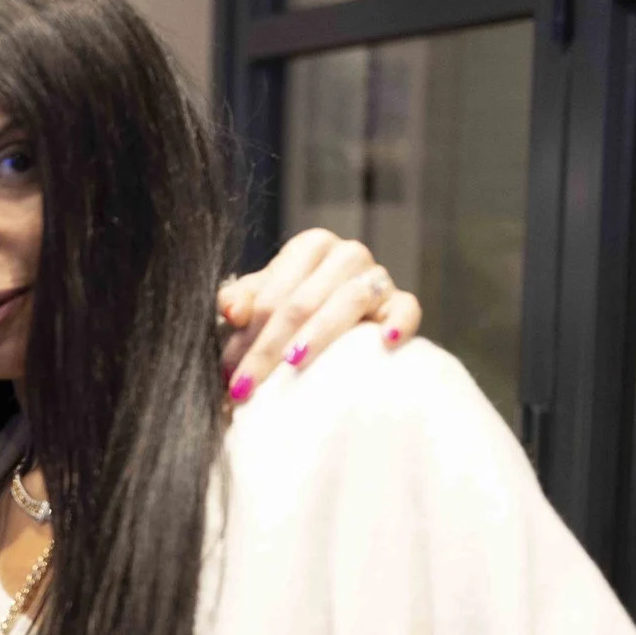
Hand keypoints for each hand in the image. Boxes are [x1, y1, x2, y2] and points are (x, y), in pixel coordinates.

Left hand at [217, 228, 422, 400]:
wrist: (326, 322)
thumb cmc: (285, 309)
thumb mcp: (257, 301)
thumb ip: (239, 301)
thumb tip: (232, 311)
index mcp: (309, 247)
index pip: (273, 296)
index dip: (247, 337)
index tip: (229, 374)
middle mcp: (346, 254)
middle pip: (303, 303)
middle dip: (269, 348)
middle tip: (246, 387)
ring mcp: (377, 276)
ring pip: (348, 301)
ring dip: (318, 335)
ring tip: (294, 363)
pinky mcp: (400, 300)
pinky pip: (406, 308)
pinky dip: (399, 322)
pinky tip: (386, 342)